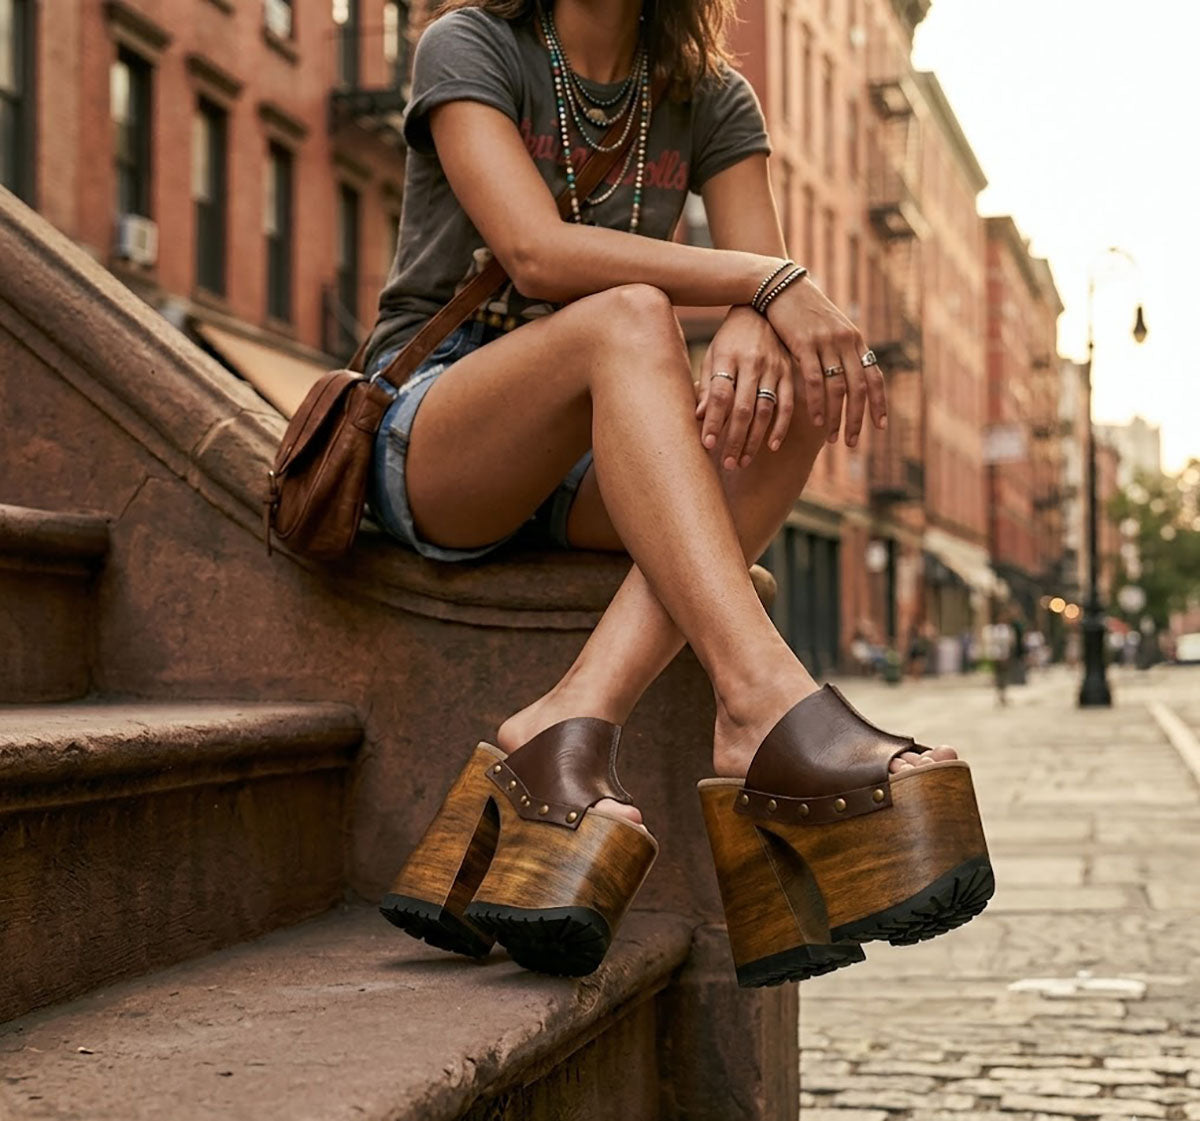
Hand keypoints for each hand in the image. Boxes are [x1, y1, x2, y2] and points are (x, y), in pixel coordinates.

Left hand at [695, 306, 794, 469]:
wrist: (762, 308)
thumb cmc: (730, 338)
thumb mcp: (713, 354)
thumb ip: (708, 385)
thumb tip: (699, 416)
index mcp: (727, 357)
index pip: (720, 394)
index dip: (714, 421)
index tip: (706, 444)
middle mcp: (752, 363)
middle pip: (742, 408)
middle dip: (734, 439)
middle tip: (726, 464)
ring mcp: (774, 368)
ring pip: (765, 410)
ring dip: (754, 439)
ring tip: (742, 461)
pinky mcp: (790, 373)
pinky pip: (788, 404)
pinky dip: (781, 427)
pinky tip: (772, 446)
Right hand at [764, 276, 885, 446]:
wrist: (780, 286)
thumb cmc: (802, 311)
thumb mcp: (828, 327)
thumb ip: (839, 350)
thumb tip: (845, 376)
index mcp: (854, 339)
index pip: (874, 376)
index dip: (879, 403)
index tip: (880, 426)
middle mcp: (845, 341)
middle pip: (859, 388)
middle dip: (857, 418)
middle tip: (852, 442)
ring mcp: (825, 342)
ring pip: (838, 387)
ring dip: (837, 417)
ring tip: (833, 437)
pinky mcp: (804, 344)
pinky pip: (815, 380)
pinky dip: (817, 403)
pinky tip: (816, 420)